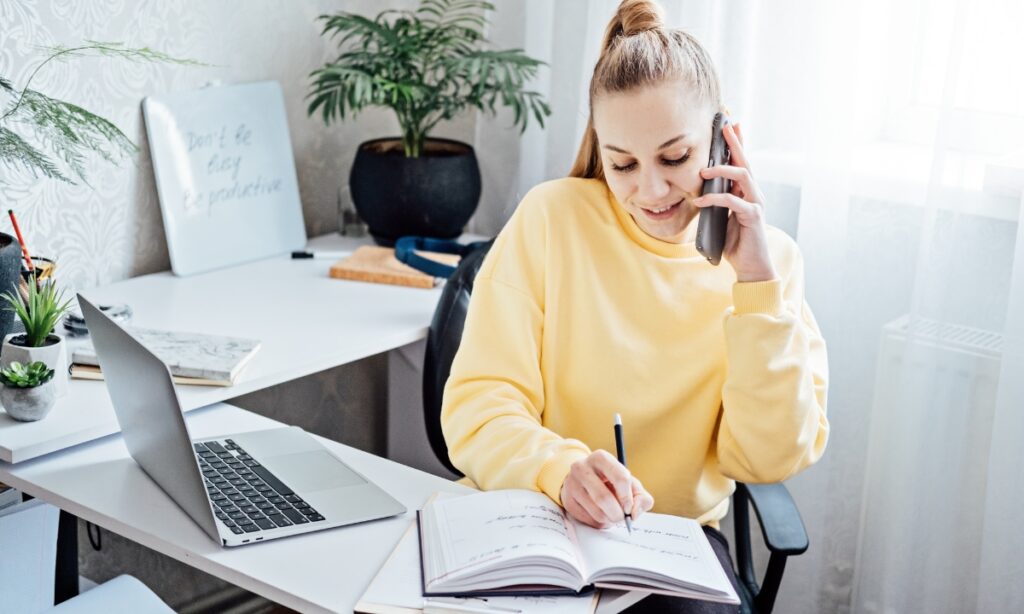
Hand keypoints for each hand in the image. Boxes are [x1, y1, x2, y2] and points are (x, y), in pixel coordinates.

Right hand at [559, 450, 653, 528]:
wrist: (584, 482)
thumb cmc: (611, 483)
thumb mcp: (630, 484)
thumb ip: (641, 497)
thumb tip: (634, 513)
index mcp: (601, 458)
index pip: (620, 477)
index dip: (628, 497)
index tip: (629, 507)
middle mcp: (582, 467)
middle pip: (604, 497)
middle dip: (618, 513)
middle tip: (622, 518)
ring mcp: (572, 484)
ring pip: (596, 511)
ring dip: (609, 519)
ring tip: (612, 515)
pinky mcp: (568, 501)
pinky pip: (588, 519)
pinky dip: (599, 522)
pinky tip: (600, 515)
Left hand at [693, 123, 776, 282]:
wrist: (751, 267)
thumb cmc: (736, 243)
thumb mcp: (721, 218)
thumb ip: (716, 203)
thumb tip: (699, 191)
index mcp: (746, 193)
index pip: (742, 164)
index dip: (737, 144)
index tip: (729, 126)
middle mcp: (754, 195)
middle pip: (745, 163)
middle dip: (735, 144)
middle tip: (725, 128)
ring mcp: (756, 204)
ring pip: (743, 176)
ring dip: (722, 170)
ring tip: (703, 172)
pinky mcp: (753, 217)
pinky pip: (733, 201)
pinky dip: (715, 199)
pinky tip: (700, 201)